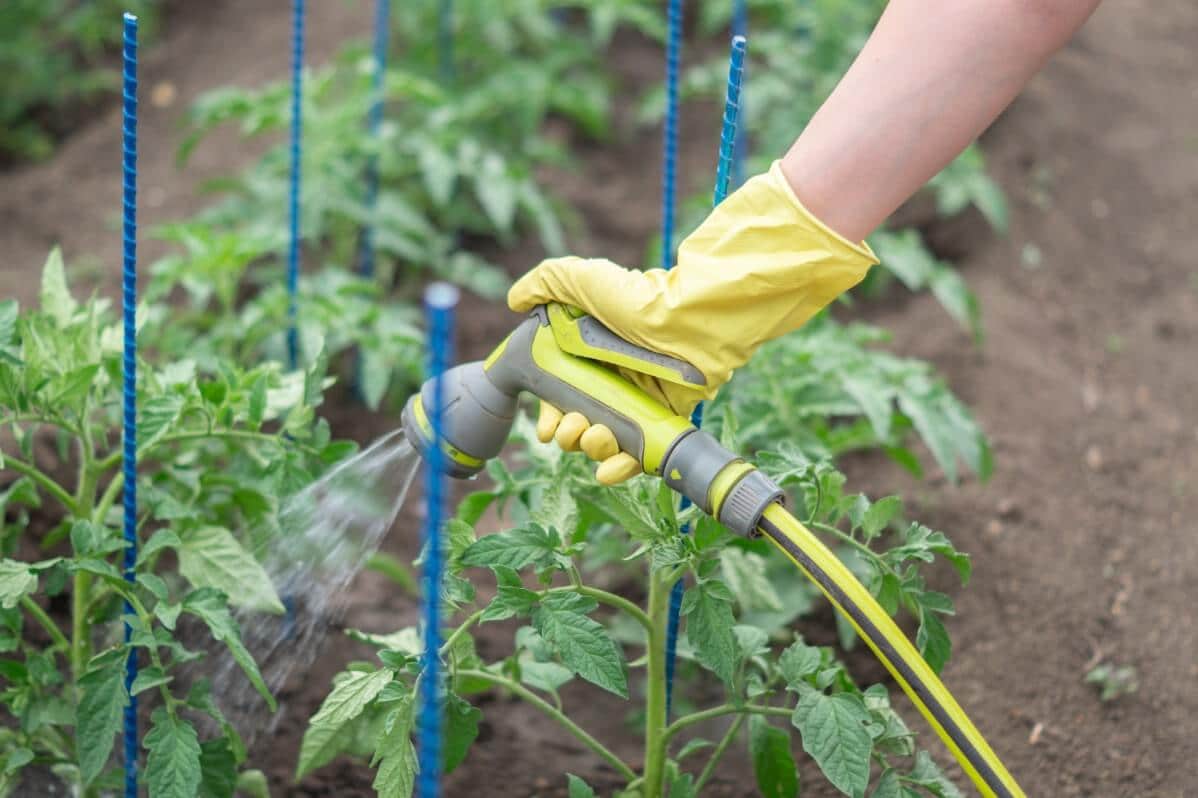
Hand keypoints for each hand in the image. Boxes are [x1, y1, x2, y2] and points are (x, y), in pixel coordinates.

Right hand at [510, 161, 877, 479]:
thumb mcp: (581, 279)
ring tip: (594, 435)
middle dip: (567, 435)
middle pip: (577, 425)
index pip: (558, 397)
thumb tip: (514, 301)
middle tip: (571, 426)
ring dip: (589, 448)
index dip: (548, 417)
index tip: (545, 426)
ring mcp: (637, 403)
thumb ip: (545, 282)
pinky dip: (621, 468)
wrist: (690, 320)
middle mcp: (611, 382)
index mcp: (587, 357)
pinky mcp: (662, 420)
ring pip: (604, 442)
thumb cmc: (637, 296)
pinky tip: (608, 470)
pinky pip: (639, 455)